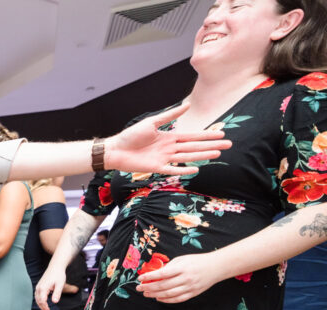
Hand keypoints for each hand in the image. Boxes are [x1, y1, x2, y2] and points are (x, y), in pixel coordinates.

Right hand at [35, 262, 67, 309]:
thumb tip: (55, 302)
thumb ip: (57, 294)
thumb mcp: (60, 284)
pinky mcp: (39, 286)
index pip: (42, 301)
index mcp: (43, 288)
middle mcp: (38, 288)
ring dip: (41, 305)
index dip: (45, 308)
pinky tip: (45, 303)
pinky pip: (37, 296)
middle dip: (43, 308)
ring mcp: (38, 287)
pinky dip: (40, 301)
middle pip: (38, 301)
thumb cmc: (58, 275)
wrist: (55, 267)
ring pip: (37, 299)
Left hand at [106, 102, 230, 175]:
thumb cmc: (131, 136)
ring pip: (187, 157)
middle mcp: (169, 148)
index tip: (221, 134)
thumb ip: (169, 116)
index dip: (206, 135)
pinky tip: (196, 169)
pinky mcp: (156, 168)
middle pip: (194, 147)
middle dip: (211, 146)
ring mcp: (164, 158)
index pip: (192, 136)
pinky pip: (172, 169)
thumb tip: (187, 105)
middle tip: (228, 146)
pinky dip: (184, 169)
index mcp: (169, 137)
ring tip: (217, 155)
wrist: (115, 149)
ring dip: (202, 155)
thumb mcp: (152, 122)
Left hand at [137, 253, 223, 303]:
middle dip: (149, 287)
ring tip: (146, 293)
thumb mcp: (182, 259)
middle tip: (139, 288)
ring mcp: (190, 287)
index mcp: (182, 268)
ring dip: (155, 295)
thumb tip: (155, 273)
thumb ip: (169, 266)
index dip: (150, 277)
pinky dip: (166, 300)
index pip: (162, 273)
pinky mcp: (193, 293)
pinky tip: (158, 298)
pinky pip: (177, 299)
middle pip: (163, 285)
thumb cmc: (197, 261)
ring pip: (168, 294)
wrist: (216, 267)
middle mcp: (186, 278)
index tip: (140, 278)